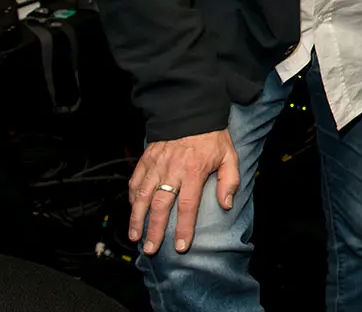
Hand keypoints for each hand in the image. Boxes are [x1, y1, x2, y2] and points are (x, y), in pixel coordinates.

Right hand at [126, 130, 238, 255]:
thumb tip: (226, 204)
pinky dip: (131, 198)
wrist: (191, 113)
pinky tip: (132, 211)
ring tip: (136, 236)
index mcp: (194, 171)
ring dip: (137, 218)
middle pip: (161, 206)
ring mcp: (156, 165)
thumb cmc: (211, 138)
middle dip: (155, 230)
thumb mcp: (229, 156)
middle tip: (151, 249)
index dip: (184, 228)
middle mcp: (172, 170)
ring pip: (142, 196)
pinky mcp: (145, 160)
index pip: (188, 205)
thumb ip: (230, 181)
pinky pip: (135, 182)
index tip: (181, 246)